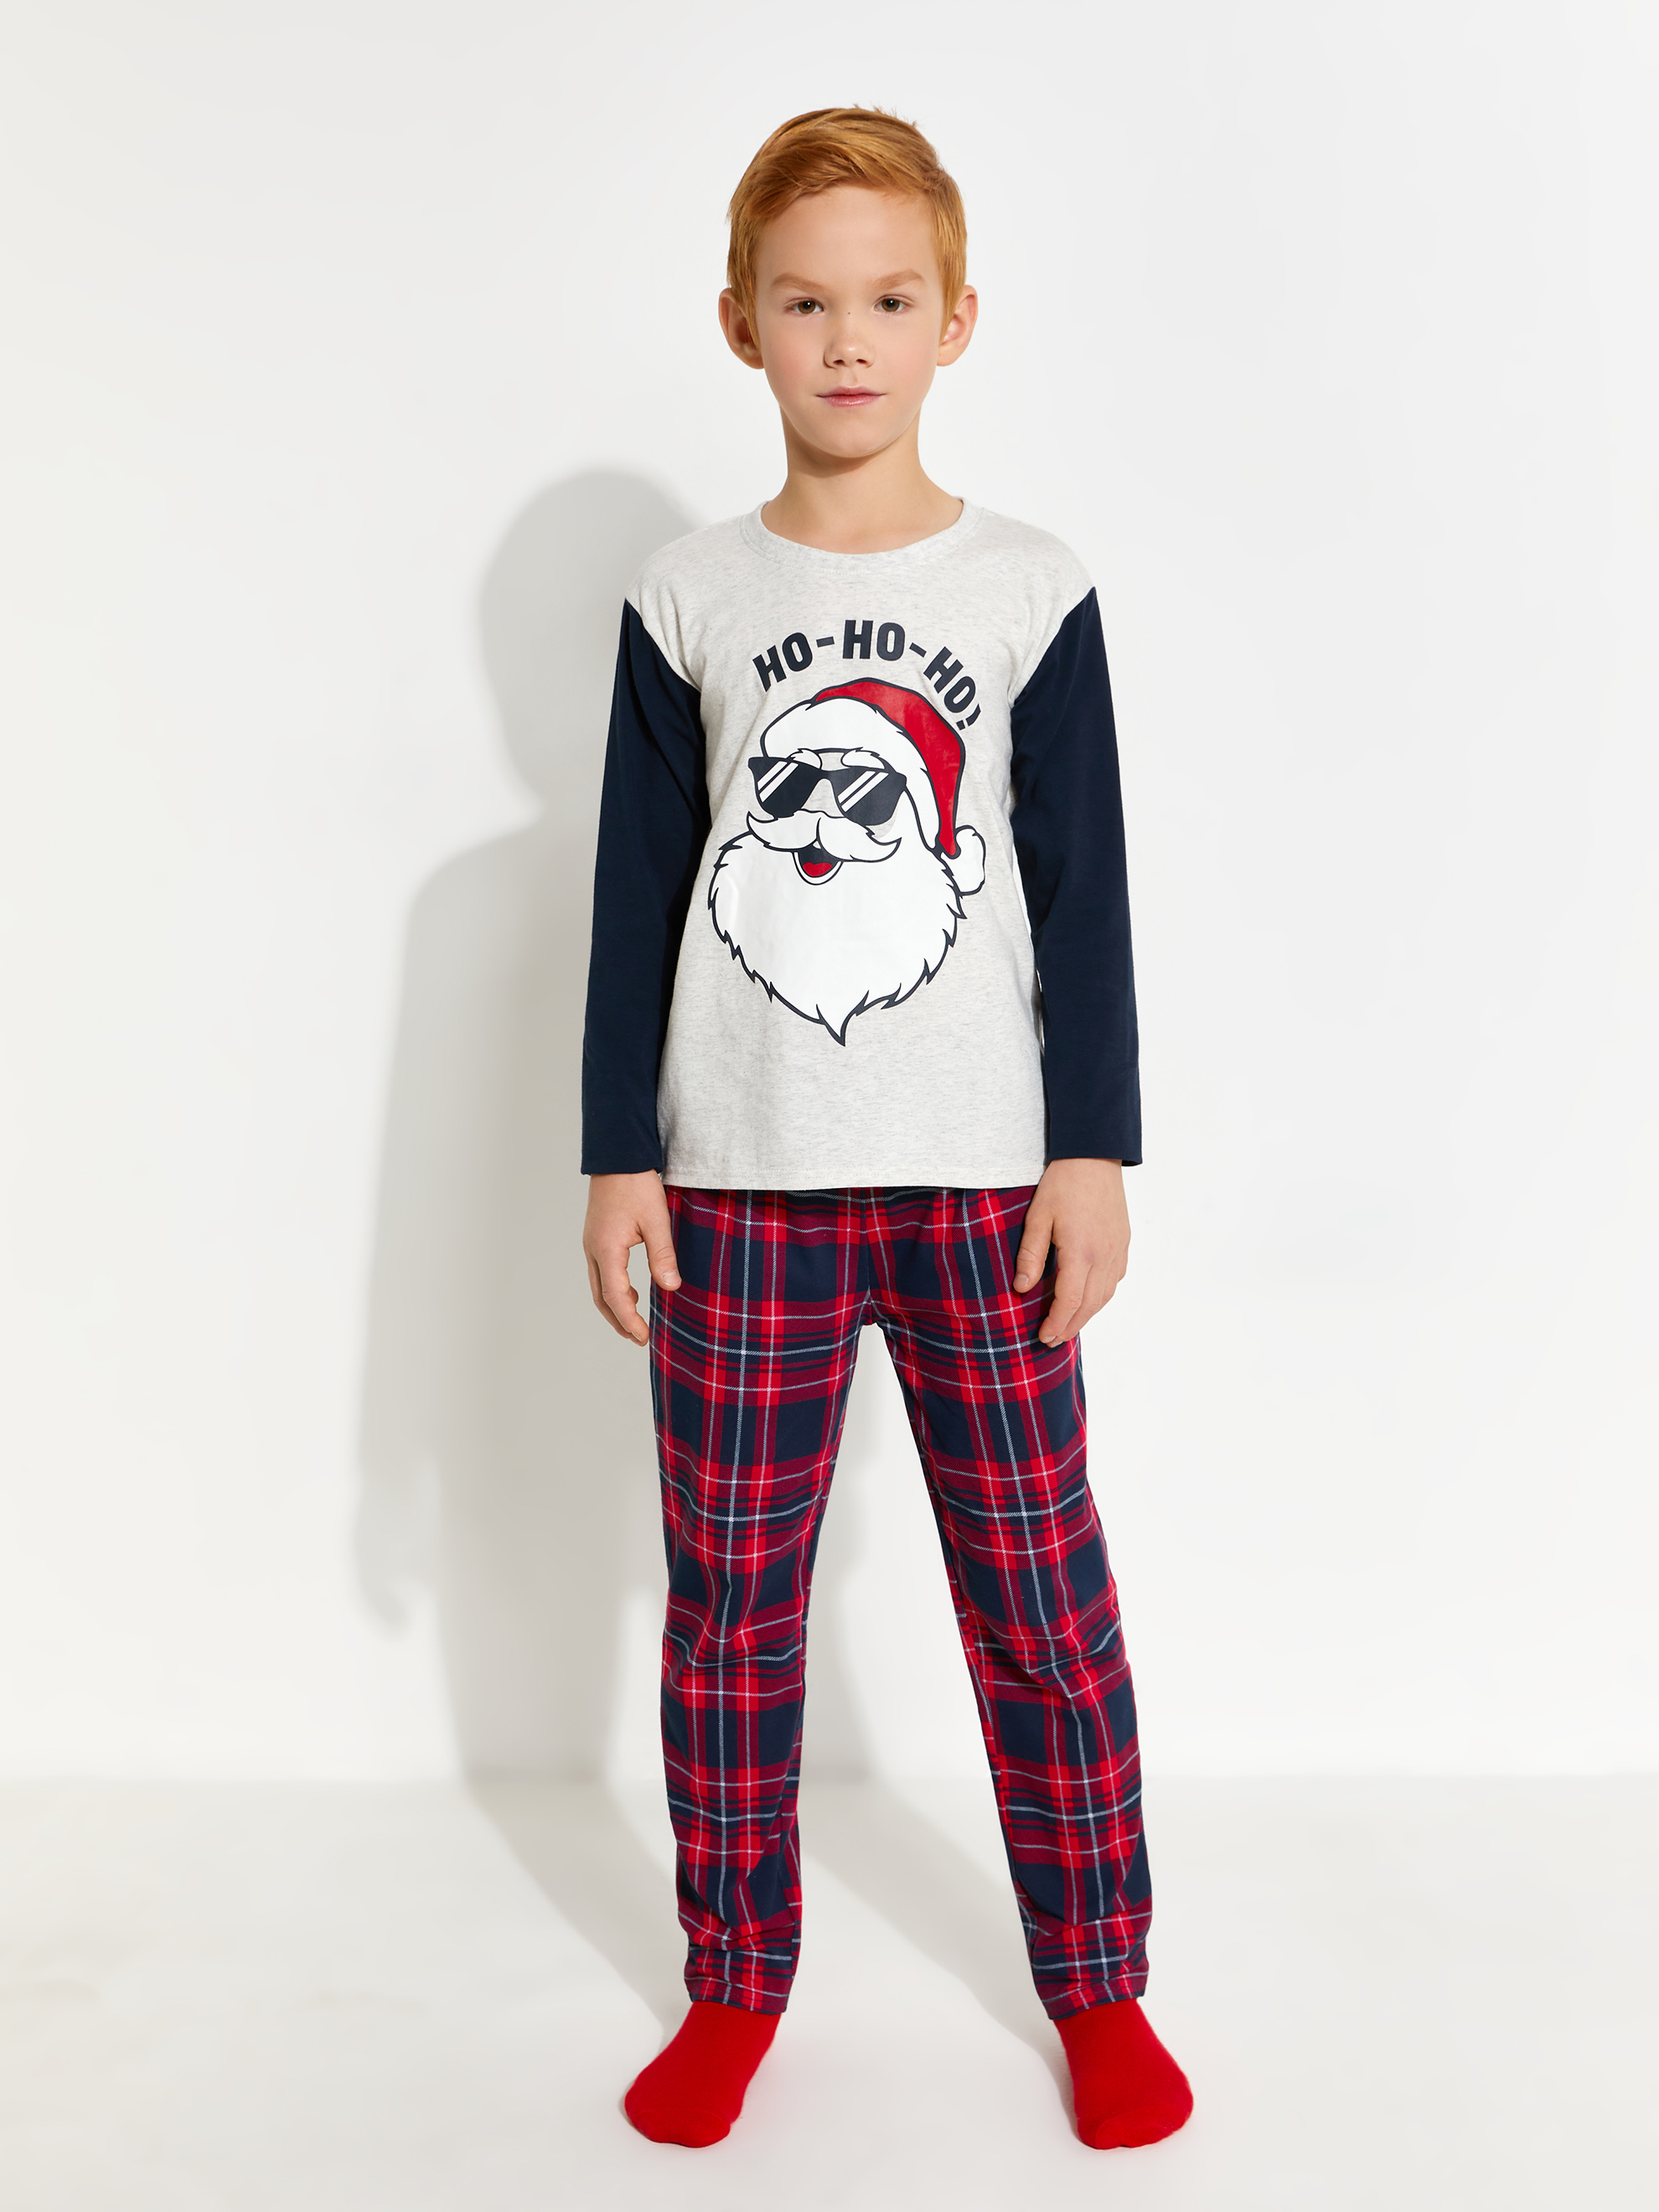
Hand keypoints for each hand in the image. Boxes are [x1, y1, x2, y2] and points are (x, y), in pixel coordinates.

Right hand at [583, 1171, 680, 1344]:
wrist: (617, 1156)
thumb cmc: (636, 1184)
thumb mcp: (657, 1220)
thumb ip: (663, 1256)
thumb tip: (671, 1288)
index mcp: (606, 1249)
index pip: (615, 1296)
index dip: (629, 1321)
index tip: (643, 1338)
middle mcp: (593, 1250)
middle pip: (601, 1298)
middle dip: (619, 1322)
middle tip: (639, 1339)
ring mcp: (591, 1244)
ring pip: (598, 1287)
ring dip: (614, 1307)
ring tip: (634, 1323)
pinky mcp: (596, 1238)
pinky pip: (600, 1273)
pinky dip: (613, 1290)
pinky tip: (630, 1292)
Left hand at [1012, 1159, 1129, 1346]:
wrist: (1094, 1156)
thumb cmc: (1062, 1184)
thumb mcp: (1037, 1217)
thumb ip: (1030, 1254)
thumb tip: (1022, 1288)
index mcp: (1081, 1251)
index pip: (1070, 1300)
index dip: (1057, 1323)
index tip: (1044, 1337)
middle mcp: (1104, 1255)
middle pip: (1090, 1304)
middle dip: (1071, 1326)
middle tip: (1052, 1340)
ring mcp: (1118, 1250)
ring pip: (1106, 1295)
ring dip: (1087, 1315)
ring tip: (1068, 1325)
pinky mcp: (1124, 1242)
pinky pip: (1115, 1279)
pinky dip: (1101, 1296)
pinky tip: (1089, 1299)